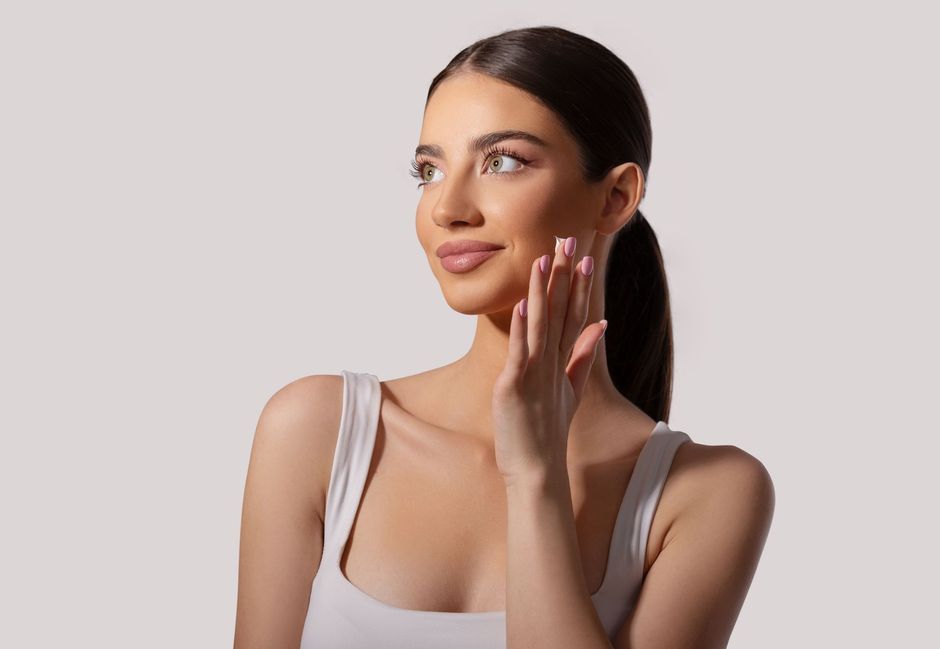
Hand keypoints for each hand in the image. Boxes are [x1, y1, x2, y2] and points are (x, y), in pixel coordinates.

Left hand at [493, 235, 606, 486]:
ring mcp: (536, 374)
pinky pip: (520, 351)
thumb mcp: (571, 389)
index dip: (579, 284)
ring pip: (542, 325)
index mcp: (564, 362)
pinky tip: (524, 302)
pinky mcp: (516, 386)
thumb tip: (602, 324)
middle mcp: (554, 364)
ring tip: (544, 259)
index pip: (574, 315)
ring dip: (544, 290)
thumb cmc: (548, 431)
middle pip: (562, 311)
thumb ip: (585, 355)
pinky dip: (523, 327)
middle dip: (565, 275)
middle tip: (569, 239)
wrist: (537, 471)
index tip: (582, 254)